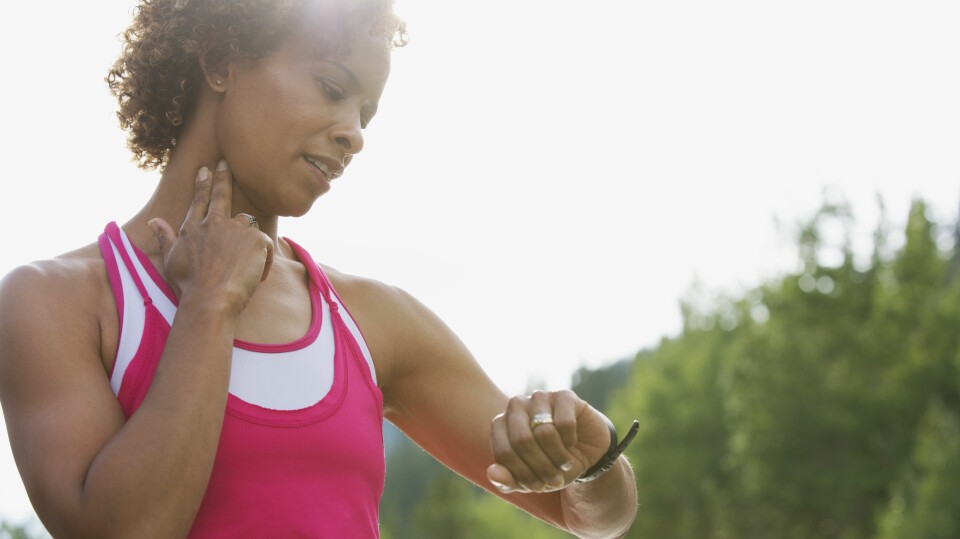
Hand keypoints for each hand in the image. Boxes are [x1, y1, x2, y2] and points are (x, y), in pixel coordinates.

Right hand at [147, 160, 273, 313]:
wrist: (211, 300)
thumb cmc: (189, 286)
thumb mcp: (171, 261)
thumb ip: (165, 238)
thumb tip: (153, 221)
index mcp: (192, 228)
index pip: (198, 200)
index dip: (202, 184)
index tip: (205, 169)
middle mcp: (213, 223)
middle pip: (221, 195)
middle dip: (223, 177)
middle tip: (225, 164)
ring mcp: (235, 229)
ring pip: (248, 224)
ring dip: (249, 240)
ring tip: (245, 264)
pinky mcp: (256, 239)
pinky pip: (265, 245)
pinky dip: (264, 260)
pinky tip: (258, 275)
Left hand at [487, 389, 611, 493]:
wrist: (586, 451)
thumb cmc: (552, 464)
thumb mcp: (530, 479)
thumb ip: (507, 480)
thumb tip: (492, 474)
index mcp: (500, 424)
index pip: (504, 453)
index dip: (522, 475)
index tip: (538, 486)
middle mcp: (516, 406)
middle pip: (522, 440)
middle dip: (541, 467)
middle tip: (555, 479)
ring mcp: (539, 397)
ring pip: (544, 432)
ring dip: (558, 457)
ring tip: (564, 463)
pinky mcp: (564, 396)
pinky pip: (565, 423)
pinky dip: (571, 441)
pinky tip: (572, 442)